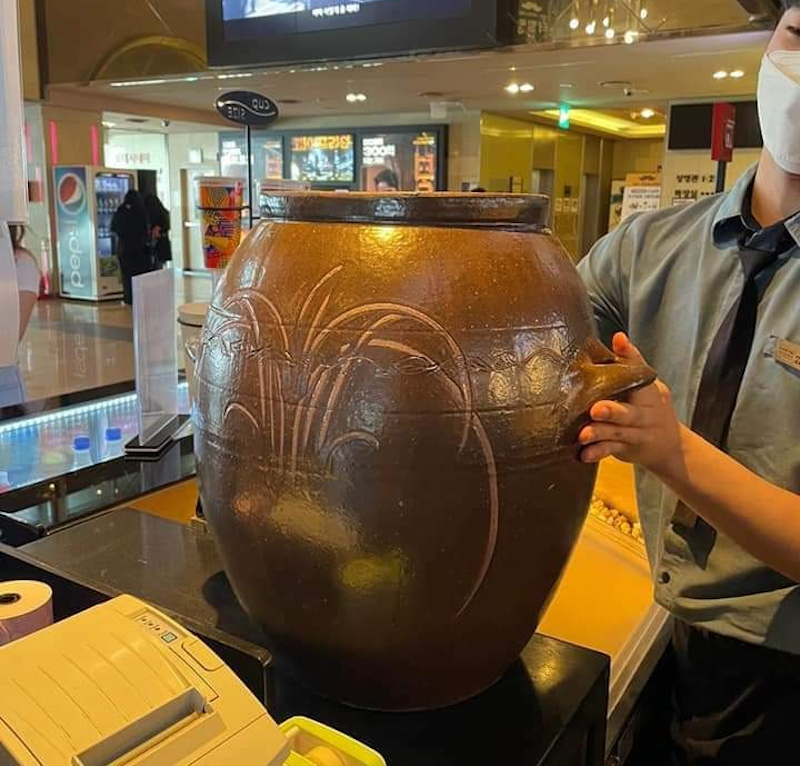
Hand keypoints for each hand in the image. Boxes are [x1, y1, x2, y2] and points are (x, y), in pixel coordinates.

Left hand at [578, 333, 682, 476]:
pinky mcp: (627, 450)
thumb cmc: (650, 408)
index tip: (619, 341)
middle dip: (613, 411)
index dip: (631, 356)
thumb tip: (618, 336)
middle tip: (596, 409)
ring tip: (583, 435)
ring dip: (600, 434)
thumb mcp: (647, 386)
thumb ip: (631, 364)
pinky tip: (583, 454)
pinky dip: (598, 453)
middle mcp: (646, 415)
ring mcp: (637, 435)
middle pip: (630, 413)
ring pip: (618, 434)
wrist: (670, 446)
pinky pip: (611, 452)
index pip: (642, 372)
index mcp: (650, 394)